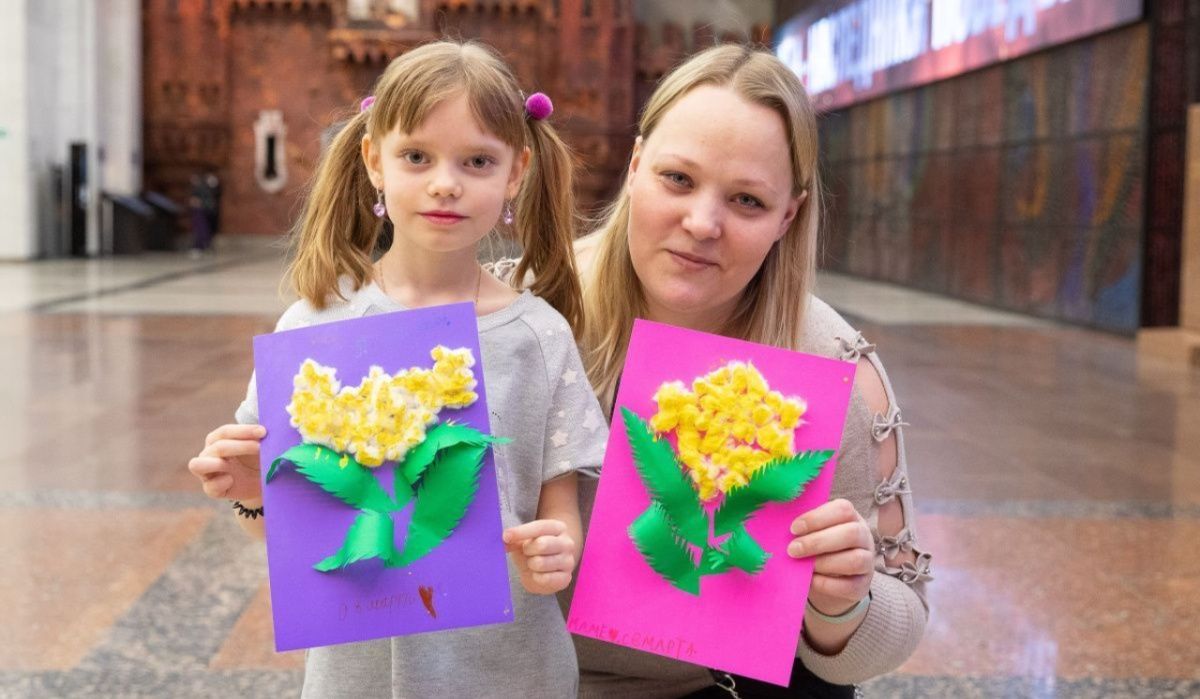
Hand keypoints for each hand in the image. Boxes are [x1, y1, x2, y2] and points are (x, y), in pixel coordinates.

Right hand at [188, 424, 266, 500]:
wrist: (262, 482)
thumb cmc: (258, 458)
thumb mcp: (262, 447)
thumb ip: (261, 438)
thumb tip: (271, 431)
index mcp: (219, 439)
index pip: (225, 432)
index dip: (244, 431)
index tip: (263, 431)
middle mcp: (209, 453)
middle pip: (217, 447)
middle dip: (240, 446)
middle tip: (260, 447)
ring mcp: (207, 472)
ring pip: (197, 465)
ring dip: (215, 463)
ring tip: (231, 464)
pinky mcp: (211, 489)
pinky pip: (209, 486)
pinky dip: (219, 483)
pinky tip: (231, 480)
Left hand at [503, 519, 576, 594]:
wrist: (546, 571)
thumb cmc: (534, 550)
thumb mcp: (523, 540)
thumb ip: (514, 539)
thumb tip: (505, 539)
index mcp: (558, 528)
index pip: (540, 527)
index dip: (521, 532)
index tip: (506, 536)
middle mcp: (567, 543)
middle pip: (542, 544)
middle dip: (527, 550)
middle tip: (526, 552)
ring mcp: (568, 561)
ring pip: (541, 563)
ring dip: (530, 564)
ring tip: (532, 563)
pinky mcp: (566, 578)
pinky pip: (545, 579)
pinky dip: (535, 577)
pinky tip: (537, 574)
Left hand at [788, 498, 873, 616]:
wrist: (832, 578)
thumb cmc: (818, 547)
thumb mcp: (814, 531)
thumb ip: (804, 527)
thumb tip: (779, 523)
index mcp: (851, 517)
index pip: (843, 509)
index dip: (817, 518)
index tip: (793, 529)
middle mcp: (864, 536)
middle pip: (851, 533)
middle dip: (818, 542)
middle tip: (792, 549)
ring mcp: (867, 562)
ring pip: (856, 560)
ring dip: (825, 563)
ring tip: (804, 566)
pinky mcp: (862, 585)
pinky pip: (850, 585)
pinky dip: (827, 584)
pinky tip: (811, 581)